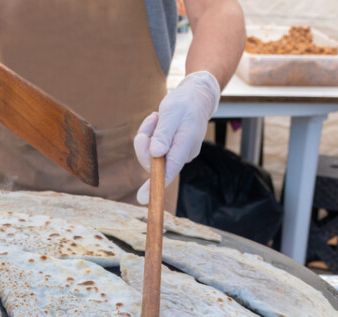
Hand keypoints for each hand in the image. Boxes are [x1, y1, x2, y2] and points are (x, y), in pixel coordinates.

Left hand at [134, 71, 219, 204]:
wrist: (196, 97)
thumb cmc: (185, 103)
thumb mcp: (172, 112)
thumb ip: (164, 134)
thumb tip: (156, 154)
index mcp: (185, 147)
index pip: (169, 170)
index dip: (155, 184)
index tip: (141, 198)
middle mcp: (182, 155)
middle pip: (153, 161)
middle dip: (145, 141)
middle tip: (153, 118)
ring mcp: (177, 154)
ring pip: (150, 153)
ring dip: (148, 134)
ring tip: (157, 117)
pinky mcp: (171, 151)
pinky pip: (153, 148)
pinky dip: (151, 134)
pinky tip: (158, 121)